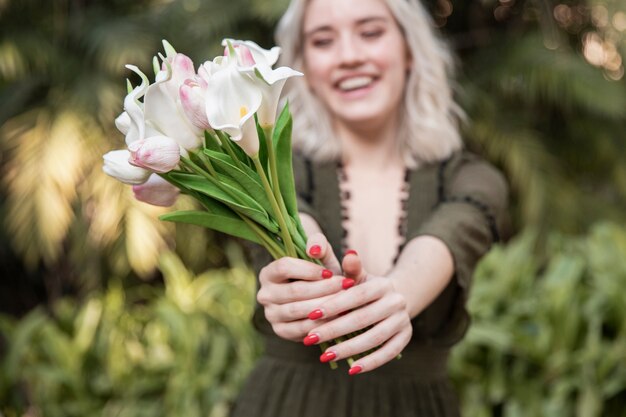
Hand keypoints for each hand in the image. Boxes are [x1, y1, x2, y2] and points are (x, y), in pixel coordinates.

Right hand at [257, 232, 346, 341]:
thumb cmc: (323, 275)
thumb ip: (323, 247)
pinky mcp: (281, 331)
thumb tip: (317, 249)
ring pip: (299, 310)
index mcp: (269, 272)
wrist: (324, 300)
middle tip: (345, 287)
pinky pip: (302, 328)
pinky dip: (321, 323)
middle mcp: (265, 293)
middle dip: (323, 288)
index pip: (284, 267)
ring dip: (324, 305)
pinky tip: (338, 317)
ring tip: (345, 300)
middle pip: (294, 290)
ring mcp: (271, 314)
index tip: (330, 272)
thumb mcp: (324, 258)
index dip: (308, 270)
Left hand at [304, 251, 412, 373]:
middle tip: (310, 339)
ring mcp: (403, 320)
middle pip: (363, 318)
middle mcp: (396, 301)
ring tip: (325, 356)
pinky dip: (370, 362)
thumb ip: (350, 269)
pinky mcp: (406, 337)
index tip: (311, 315)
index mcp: (382, 284)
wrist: (391, 300)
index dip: (334, 305)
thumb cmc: (363, 289)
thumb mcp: (356, 277)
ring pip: (374, 338)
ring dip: (348, 349)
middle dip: (334, 330)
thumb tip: (349, 255)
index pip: (356, 295)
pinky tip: (351, 370)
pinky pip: (389, 353)